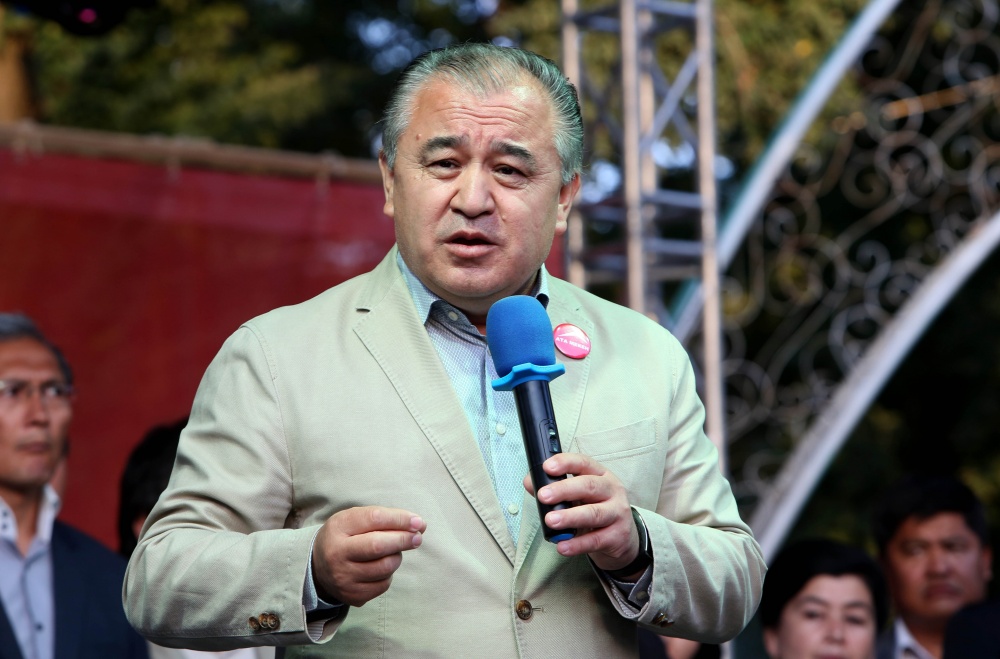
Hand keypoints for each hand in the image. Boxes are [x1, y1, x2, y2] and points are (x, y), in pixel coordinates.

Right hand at [311, 506, 425, 606]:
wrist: (318, 567)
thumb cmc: (345, 536)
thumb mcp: (355, 520)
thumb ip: (385, 519)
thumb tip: (419, 525)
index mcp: (338, 527)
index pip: (374, 518)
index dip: (400, 519)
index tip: (419, 522)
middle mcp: (337, 553)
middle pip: (378, 546)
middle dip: (403, 540)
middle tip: (418, 537)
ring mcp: (344, 577)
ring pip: (385, 567)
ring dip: (396, 557)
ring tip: (392, 551)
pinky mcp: (352, 596)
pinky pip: (383, 584)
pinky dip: (388, 574)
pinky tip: (380, 567)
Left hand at [523, 453, 638, 572]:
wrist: (621, 537)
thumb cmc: (594, 507)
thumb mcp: (577, 494)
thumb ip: (554, 487)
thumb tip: (530, 482)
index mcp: (600, 474)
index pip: (583, 463)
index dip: (565, 463)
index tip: (547, 467)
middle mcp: (611, 490)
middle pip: (589, 486)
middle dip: (564, 490)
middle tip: (543, 496)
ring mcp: (617, 512)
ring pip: (593, 513)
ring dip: (570, 517)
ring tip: (550, 521)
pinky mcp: (617, 536)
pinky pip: (595, 540)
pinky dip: (577, 544)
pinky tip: (562, 546)